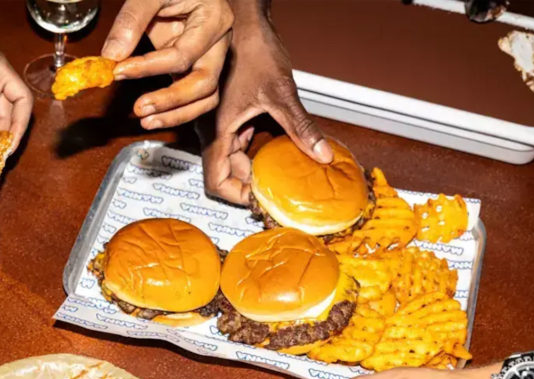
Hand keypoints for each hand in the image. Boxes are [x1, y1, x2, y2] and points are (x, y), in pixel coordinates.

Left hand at [103, 0, 232, 127]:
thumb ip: (131, 20)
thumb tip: (111, 56)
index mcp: (214, 19)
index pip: (182, 55)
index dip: (149, 67)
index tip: (118, 70)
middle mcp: (220, 43)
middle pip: (205, 83)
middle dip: (171, 101)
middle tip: (139, 109)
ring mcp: (213, 58)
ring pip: (206, 98)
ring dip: (177, 114)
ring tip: (146, 121)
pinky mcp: (200, 67)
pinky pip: (196, 97)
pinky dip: (177, 110)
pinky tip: (154, 116)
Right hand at [203, 20, 330, 203]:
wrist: (242, 23)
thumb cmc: (252, 50)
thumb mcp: (281, 93)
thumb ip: (301, 127)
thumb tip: (321, 154)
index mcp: (217, 130)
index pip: (216, 181)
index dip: (236, 196)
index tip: (260, 200)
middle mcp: (213, 132)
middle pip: (225, 174)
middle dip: (249, 185)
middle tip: (276, 193)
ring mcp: (219, 125)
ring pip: (232, 161)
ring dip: (253, 171)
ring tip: (280, 177)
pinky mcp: (228, 118)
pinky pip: (238, 145)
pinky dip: (255, 155)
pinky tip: (276, 154)